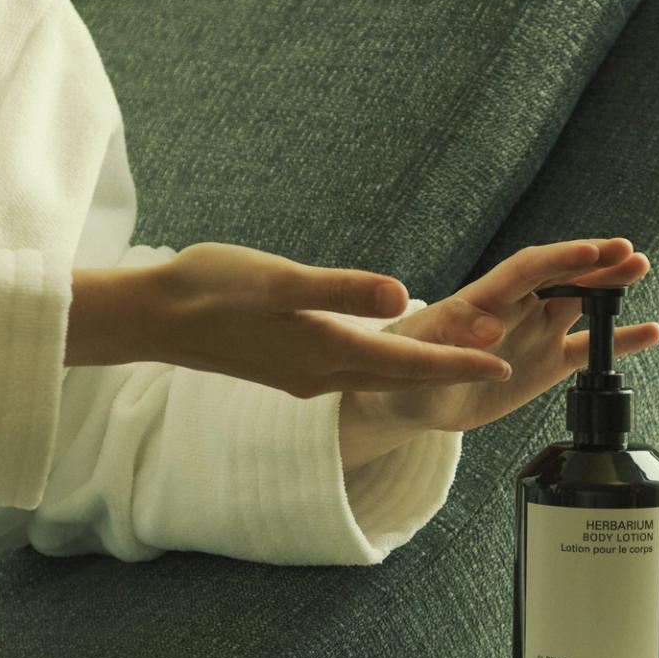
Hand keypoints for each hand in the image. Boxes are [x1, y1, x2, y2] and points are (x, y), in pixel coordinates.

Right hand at [150, 240, 521, 400]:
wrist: (154, 317)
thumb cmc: (212, 289)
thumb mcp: (280, 280)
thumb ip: (342, 290)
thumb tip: (400, 294)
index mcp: (326, 352)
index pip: (409, 362)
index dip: (458, 362)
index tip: (503, 365)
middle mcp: (321, 373)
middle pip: (402, 377)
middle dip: (452, 371)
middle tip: (503, 364)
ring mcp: (304, 374)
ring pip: (379, 378)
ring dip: (422, 370)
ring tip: (461, 358)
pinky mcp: (287, 367)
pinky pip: (354, 373)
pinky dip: (387, 366)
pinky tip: (391, 355)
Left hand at [369, 237, 658, 434]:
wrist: (408, 396)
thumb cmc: (401, 366)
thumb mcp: (415, 355)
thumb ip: (450, 342)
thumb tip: (490, 331)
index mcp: (483, 298)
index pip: (526, 269)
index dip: (559, 259)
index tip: (590, 252)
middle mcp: (515, 308)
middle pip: (560, 276)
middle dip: (593, 262)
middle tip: (629, 253)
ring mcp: (534, 332)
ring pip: (579, 303)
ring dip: (609, 287)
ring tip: (641, 268)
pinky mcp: (545, 362)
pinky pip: (588, 349)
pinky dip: (618, 340)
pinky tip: (651, 331)